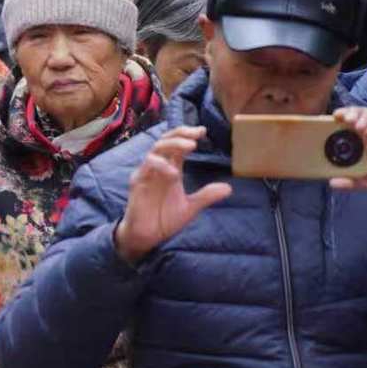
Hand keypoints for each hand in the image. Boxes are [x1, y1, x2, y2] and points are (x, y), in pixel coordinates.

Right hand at [114, 127, 231, 263]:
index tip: (202, 131)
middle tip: (196, 135)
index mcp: (170, 169)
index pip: (177, 146)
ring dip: (172, 145)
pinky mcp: (137, 182)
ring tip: (190, 147)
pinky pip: (146, 167)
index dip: (187, 135)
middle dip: (180, 134)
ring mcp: (146, 173)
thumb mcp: (191, 207)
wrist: (147, 236)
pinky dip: (160, 165)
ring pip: (155, 149)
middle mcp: (158, 167)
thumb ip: (206, 196)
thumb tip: (229, 188)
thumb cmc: (164, 219)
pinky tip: (174, 173)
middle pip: (165, 141)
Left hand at [329, 106, 366, 198]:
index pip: (350, 120)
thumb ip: (351, 181)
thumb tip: (332, 183)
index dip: (342, 116)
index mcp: (363, 136)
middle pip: (361, 112)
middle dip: (351, 113)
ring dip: (364, 116)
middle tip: (343, 119)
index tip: (332, 117)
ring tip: (356, 126)